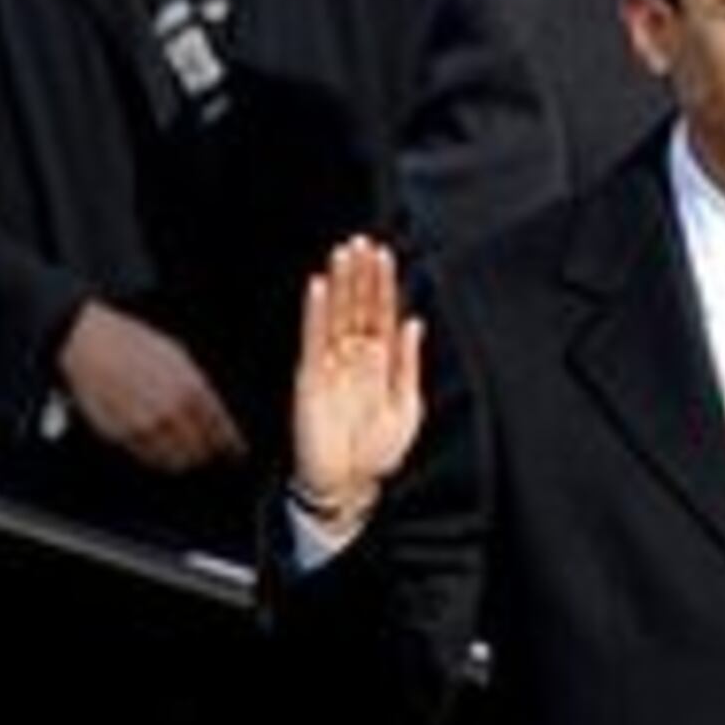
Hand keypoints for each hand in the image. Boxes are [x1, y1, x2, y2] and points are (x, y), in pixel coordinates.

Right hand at [55, 300, 246, 473]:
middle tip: (210, 456)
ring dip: (185, 461)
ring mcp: (148, 425)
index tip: (235, 453)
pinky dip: (160, 460)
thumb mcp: (178, 357)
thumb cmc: (132, 343)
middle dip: (208, 455)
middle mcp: (173, 410)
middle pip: (202, 450)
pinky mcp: (124, 435)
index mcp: (193, 388)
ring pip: (178, 460)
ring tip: (187, 457)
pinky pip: (151, 459)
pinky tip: (162, 453)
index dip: (231, 446)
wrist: (91, 343)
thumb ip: (199, 387)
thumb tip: (214, 413)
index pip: (222, 430)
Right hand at [291, 233, 424, 517]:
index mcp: (381, 362)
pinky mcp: (310, 378)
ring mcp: (331, 365)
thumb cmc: (379, 450)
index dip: (382, 284)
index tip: (384, 254)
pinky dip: (316, 313)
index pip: (381, 313)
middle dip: (360, 275)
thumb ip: (408, 363)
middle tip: (361, 241)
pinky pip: (313, 339)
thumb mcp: (406, 406)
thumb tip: (414, 322)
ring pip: (336, 316)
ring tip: (342, 253)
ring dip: (339, 284)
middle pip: (358, 307)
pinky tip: (319, 287)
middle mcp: (354, 358)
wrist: (349, 483)